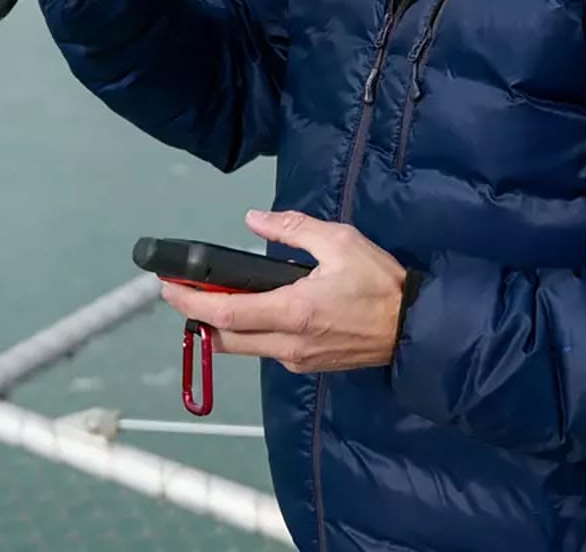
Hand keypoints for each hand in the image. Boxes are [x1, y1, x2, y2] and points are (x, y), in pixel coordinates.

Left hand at [160, 209, 408, 374]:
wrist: (416, 329)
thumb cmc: (382, 285)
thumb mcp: (340, 242)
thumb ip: (293, 229)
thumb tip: (255, 220)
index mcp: (294, 312)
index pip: (227, 314)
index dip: (191, 303)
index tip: (168, 288)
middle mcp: (290, 344)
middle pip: (225, 339)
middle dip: (196, 318)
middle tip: (178, 294)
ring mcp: (299, 359)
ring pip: (244, 348)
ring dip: (220, 327)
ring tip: (207, 299)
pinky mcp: (309, 365)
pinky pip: (267, 351)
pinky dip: (247, 333)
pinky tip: (249, 312)